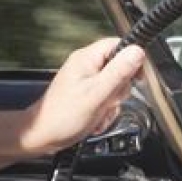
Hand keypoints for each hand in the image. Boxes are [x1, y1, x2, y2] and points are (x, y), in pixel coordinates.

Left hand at [19, 38, 144, 156]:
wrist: (44, 135)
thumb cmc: (63, 116)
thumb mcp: (97, 93)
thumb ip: (119, 71)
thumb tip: (138, 51)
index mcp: (86, 58)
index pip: (118, 45)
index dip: (132, 59)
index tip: (137, 77)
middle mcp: (86, 66)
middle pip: (120, 68)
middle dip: (120, 88)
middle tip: (108, 99)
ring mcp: (86, 81)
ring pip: (115, 87)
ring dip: (112, 104)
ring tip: (99, 111)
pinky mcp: (87, 95)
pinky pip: (107, 100)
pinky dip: (105, 111)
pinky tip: (96, 119)